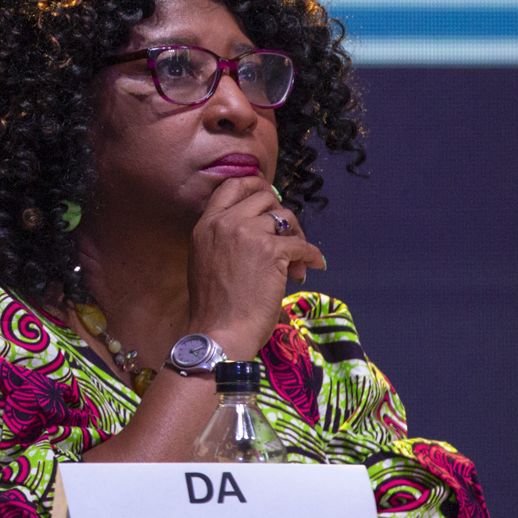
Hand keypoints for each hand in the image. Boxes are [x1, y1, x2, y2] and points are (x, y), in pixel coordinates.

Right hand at [185, 175, 325, 357]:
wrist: (219, 331)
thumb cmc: (214, 308)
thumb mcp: (206, 262)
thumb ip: (223, 239)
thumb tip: (258, 231)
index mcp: (205, 225)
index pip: (231, 185)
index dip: (255, 186)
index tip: (269, 198)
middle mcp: (225, 222)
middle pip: (264, 196)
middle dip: (280, 213)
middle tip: (287, 236)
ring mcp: (248, 233)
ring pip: (285, 216)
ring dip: (296, 235)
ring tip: (295, 262)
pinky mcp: (271, 250)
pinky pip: (301, 244)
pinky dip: (311, 255)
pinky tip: (312, 266)